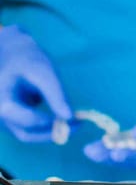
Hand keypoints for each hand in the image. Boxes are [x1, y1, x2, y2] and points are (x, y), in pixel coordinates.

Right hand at [0, 25, 72, 142]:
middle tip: (78, 126)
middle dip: (53, 133)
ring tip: (75, 121)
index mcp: (2, 102)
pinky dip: (47, 124)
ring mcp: (4, 117)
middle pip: (26, 134)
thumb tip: (69, 117)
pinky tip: (63, 115)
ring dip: (51, 131)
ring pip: (28, 133)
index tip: (74, 119)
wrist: (12, 51)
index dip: (50, 122)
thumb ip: (55, 95)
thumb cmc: (26, 58)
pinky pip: (30, 126)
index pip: (26, 120)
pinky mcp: (12, 117)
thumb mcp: (44, 71)